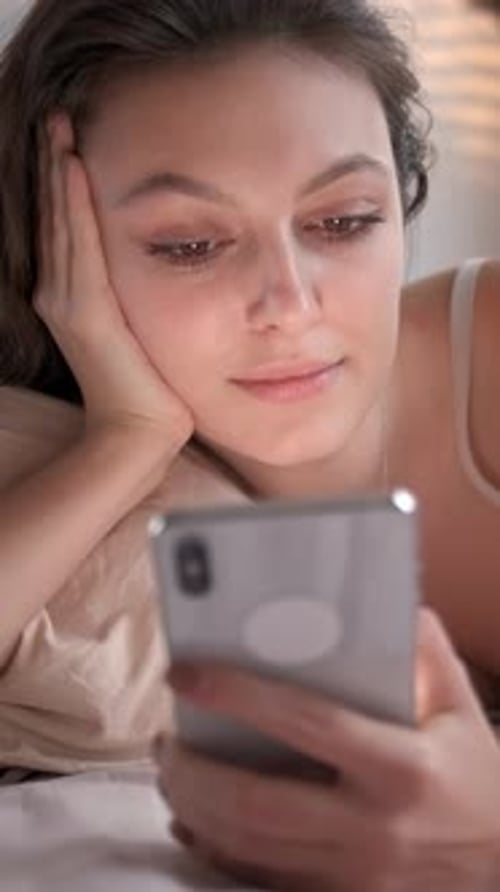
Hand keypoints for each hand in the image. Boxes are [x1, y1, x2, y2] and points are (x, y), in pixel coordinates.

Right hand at [34, 116, 193, 448]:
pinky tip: (72, 168)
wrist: (140, 433)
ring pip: (62, 222)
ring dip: (59, 172)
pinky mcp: (85, 310)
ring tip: (61, 128)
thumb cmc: (150, 390)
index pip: (68, 229)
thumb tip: (160, 271)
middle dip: (55, 165)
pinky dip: (73, 204)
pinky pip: (78, 244)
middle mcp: (62, 295)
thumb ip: (134, 301)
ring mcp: (68, 301)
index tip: (70, 143)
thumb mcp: (140, 333)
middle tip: (58, 117)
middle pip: (57, 217)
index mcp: (75, 299)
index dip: (64, 185)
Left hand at [156, 609, 499, 891]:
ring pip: (248, 847)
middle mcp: (373, 829)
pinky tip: (194, 817)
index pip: (307, 722)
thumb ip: (422, 651)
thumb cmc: (477, 778)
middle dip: (194, 768)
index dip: (239, 694)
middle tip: (166, 735)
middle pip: (257, 803)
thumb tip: (382, 601)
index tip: (187, 672)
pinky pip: (257, 880)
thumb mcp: (461, 707)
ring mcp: (352, 877)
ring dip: (194, 805)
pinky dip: (215, 848)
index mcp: (403, 768)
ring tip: (172, 766)